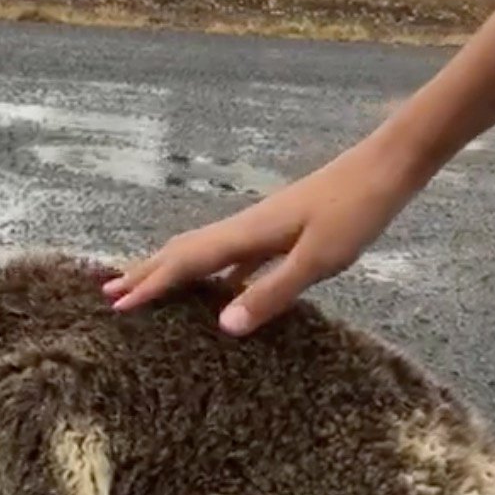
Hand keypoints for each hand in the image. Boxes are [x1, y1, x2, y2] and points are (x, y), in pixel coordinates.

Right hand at [104, 137, 417, 334]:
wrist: (386, 168)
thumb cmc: (355, 212)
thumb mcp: (318, 260)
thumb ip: (271, 293)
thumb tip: (222, 327)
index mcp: (246, 234)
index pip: (186, 262)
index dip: (151, 284)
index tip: (116, 305)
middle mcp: (244, 227)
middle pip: (182, 251)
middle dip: (145, 272)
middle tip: (108, 293)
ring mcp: (259, 227)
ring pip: (202, 250)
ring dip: (170, 269)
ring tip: (145, 285)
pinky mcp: (278, 230)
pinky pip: (229, 255)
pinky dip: (209, 272)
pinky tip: (216, 292)